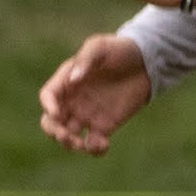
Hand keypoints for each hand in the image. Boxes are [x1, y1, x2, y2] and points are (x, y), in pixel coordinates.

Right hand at [39, 31, 153, 154]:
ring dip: (69, 143)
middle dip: (54, 131)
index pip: (48, 96)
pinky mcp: (105, 126)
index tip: (57, 113)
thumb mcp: (100, 46)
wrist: (147, 62)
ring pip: (68, 135)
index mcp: (66, 81)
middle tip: (65, 135)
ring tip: (81, 145)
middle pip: (51, 121)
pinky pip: (93, 143)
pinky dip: (94, 149)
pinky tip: (102, 145)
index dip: (48, 106)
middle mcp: (72, 100)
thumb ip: (86, 59)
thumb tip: (73, 80)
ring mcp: (87, 115)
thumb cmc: (120, 49)